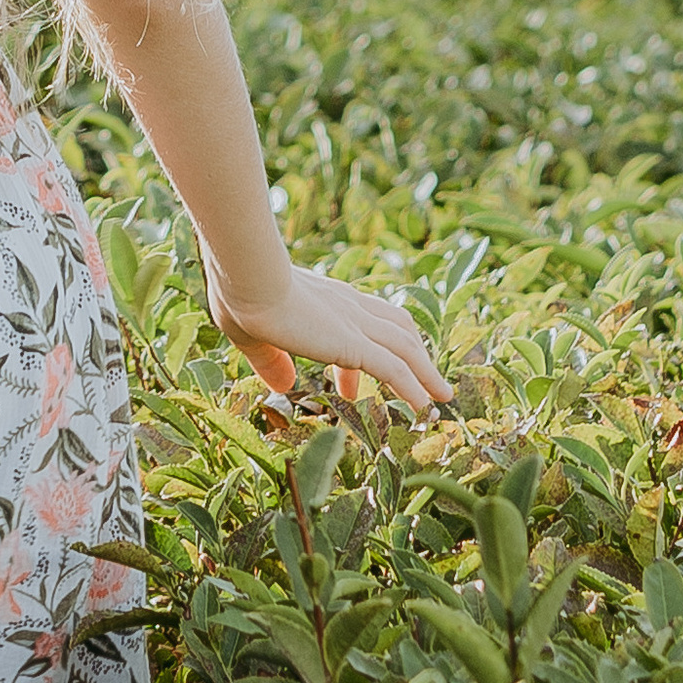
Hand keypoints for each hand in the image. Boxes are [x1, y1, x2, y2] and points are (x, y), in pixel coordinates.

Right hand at [207, 259, 449, 409]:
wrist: (247, 274)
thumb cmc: (240, 293)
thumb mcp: (253, 333)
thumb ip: (269, 360)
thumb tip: (281, 385)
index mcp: (326, 299)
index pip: (361, 322)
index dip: (363, 354)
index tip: (349, 387)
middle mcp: (348, 306)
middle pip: (397, 328)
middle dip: (412, 356)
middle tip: (420, 385)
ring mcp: (354, 324)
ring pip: (406, 348)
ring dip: (427, 374)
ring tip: (441, 397)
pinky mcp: (353, 343)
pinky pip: (395, 370)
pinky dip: (413, 390)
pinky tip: (424, 409)